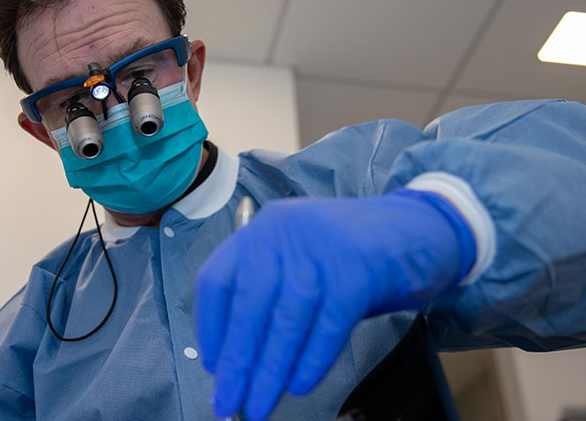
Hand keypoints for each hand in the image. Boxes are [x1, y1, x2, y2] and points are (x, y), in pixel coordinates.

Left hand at [194, 190, 474, 419]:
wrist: (420, 228)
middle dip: (237, 360)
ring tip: (259, 403)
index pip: (218, 280)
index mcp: (263, 230)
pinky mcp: (357, 268)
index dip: (211, 328)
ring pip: (286, 319)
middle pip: (248, 305)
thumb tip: (239, 357)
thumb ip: (271, 297)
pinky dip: (312, 360)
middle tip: (229, 401)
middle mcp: (284, 231)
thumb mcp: (301, 261)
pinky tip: (299, 385)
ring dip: (270, 369)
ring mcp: (321, 247)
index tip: (214, 366)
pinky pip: (328, 324)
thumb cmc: (352, 254)